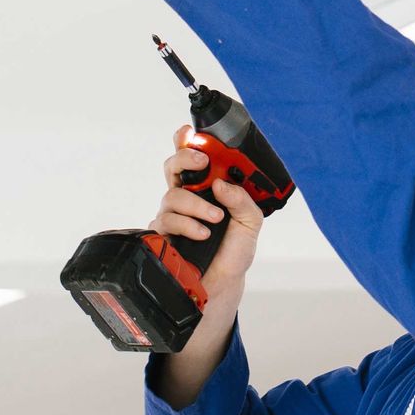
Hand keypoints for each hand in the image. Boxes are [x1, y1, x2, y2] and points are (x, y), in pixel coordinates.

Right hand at [153, 128, 263, 299]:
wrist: (224, 282)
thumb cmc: (234, 249)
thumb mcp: (250, 222)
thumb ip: (242, 199)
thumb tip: (221, 183)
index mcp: (208, 188)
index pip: (194, 157)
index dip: (186, 141)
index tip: (188, 132)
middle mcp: (187, 196)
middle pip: (173, 166)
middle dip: (186, 158)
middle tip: (203, 163)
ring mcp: (173, 214)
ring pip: (173, 195)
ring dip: (197, 204)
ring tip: (215, 218)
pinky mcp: (163, 233)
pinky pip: (168, 220)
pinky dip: (188, 225)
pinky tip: (202, 233)